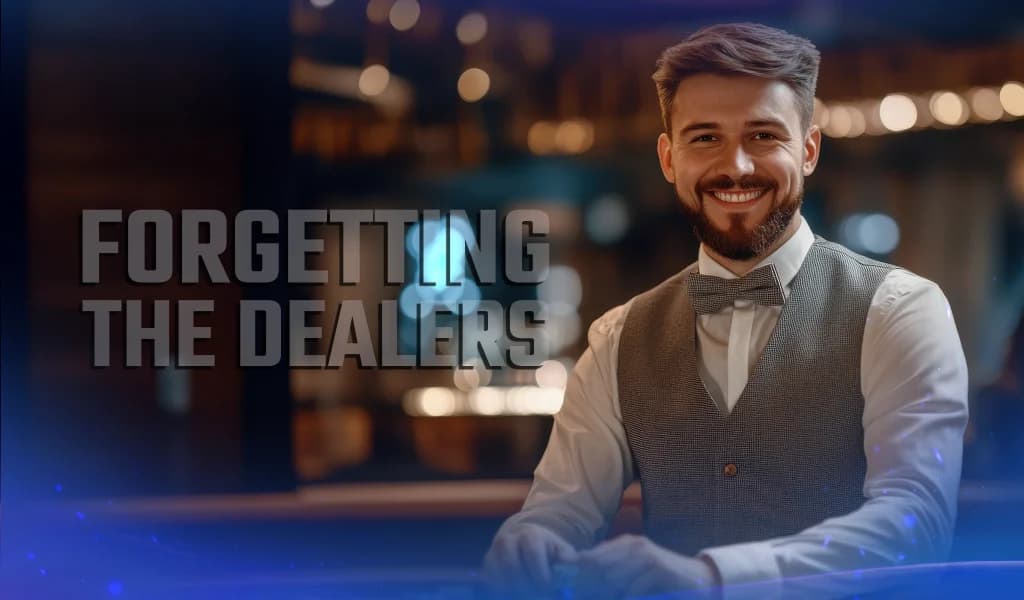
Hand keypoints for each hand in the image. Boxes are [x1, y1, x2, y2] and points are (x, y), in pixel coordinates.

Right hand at [481, 523, 577, 598]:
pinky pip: (491, 583)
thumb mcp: (562, 552)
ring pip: (499, 576)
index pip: (533, 553)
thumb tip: (573, 566)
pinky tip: (516, 592)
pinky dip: (504, 591)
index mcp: (530, 534)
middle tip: (538, 595)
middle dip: (526, 585)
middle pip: (512, 566)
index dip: (541, 574)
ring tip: (527, 593)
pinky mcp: (486, 566)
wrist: (526, 543)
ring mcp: (494, 552)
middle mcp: (508, 540)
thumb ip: (568, 560)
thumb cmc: (548, 551)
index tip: (548, 587)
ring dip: (514, 590)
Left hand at [570, 534, 720, 598]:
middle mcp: (634, 545)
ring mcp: (646, 556)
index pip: (591, 555)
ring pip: (613, 577)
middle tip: (578, 594)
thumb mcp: (634, 570)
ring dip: (604, 593)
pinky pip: (633, 588)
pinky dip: (625, 598)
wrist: (699, 577)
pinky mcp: (658, 569)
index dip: (575, 571)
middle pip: (598, 565)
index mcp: (625, 544)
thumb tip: (580, 581)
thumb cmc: (661, 577)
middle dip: (586, 585)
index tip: (565, 585)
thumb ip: (612, 571)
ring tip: (596, 597)